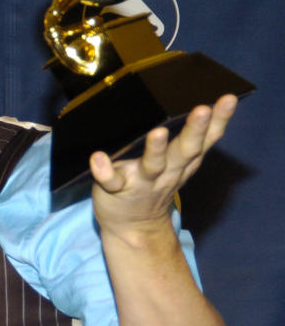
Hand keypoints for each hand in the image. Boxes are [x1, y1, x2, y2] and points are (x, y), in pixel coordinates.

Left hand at [89, 94, 236, 238]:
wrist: (133, 226)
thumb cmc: (154, 184)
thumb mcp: (179, 164)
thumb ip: (190, 140)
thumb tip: (199, 101)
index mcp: (184, 161)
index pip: (207, 139)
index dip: (219, 120)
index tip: (227, 99)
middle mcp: (168, 171)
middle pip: (185, 151)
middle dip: (195, 131)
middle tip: (202, 109)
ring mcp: (142, 181)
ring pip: (153, 166)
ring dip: (156, 150)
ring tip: (158, 132)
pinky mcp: (117, 189)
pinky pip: (111, 181)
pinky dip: (104, 170)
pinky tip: (97, 158)